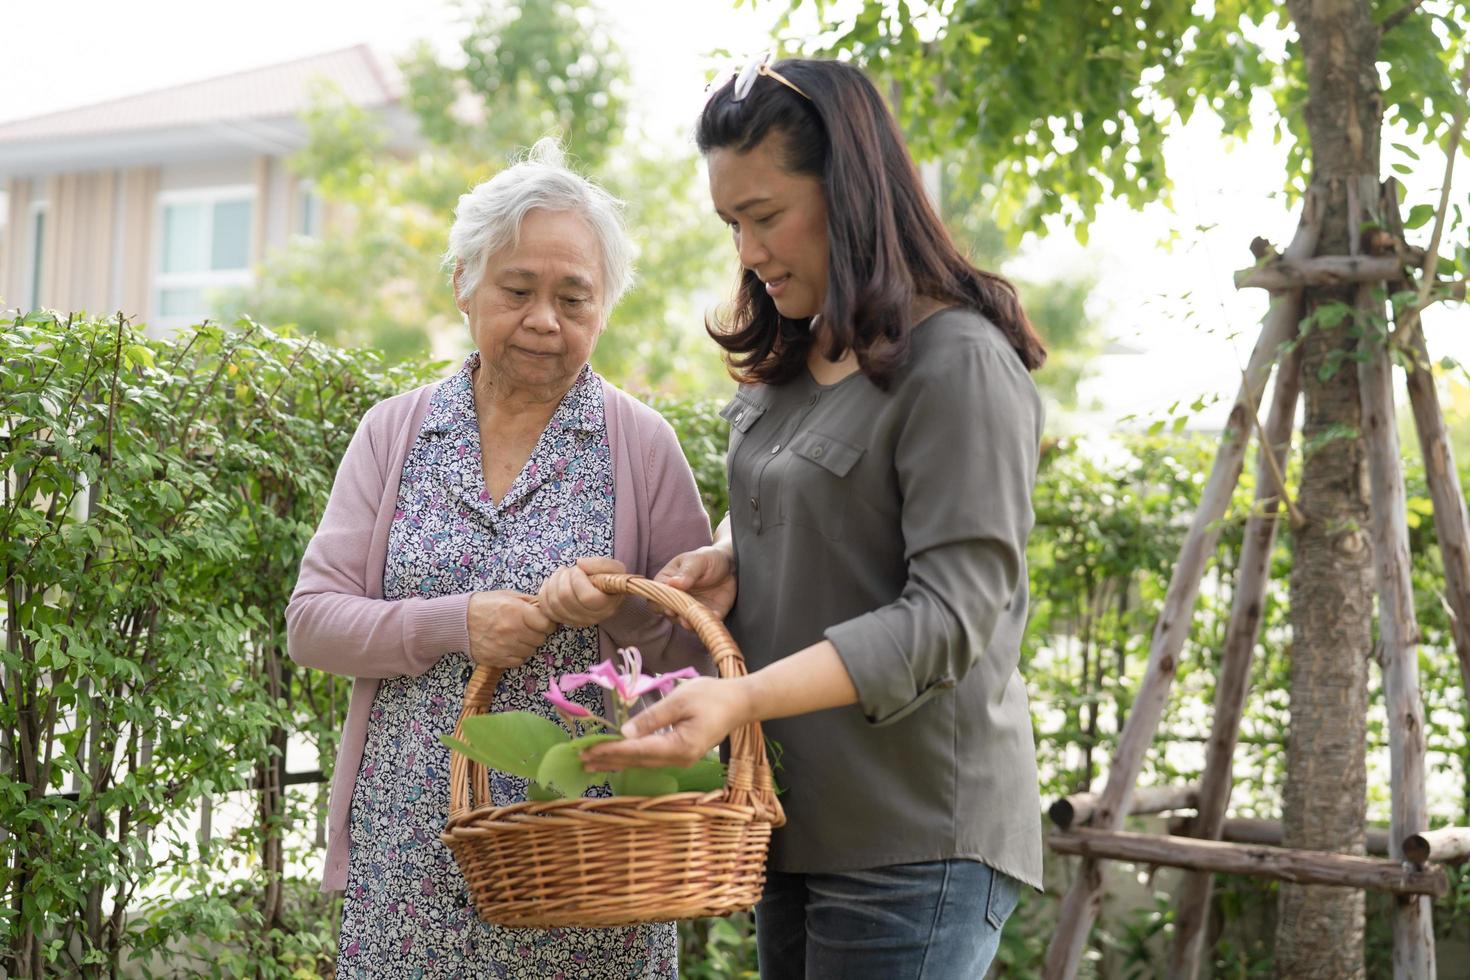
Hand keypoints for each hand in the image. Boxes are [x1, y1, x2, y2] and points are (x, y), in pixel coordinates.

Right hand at [466, 590, 554, 669]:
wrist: (459, 621)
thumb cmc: (486, 605)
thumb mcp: (508, 596)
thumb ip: (529, 601)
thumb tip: (547, 606)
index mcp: (517, 611)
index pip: (546, 624)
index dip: (547, 623)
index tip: (543, 622)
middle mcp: (512, 630)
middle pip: (540, 639)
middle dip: (538, 633)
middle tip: (529, 628)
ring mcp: (504, 647)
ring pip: (530, 651)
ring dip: (528, 644)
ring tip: (517, 636)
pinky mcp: (497, 659)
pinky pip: (519, 661)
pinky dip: (518, 655)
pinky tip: (510, 646)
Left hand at [538, 557, 626, 625]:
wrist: (605, 594)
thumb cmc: (610, 579)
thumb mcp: (614, 568)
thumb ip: (601, 564)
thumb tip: (580, 563)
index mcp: (607, 605)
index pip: (587, 597)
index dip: (578, 579)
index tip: (579, 570)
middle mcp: (591, 618)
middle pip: (565, 598)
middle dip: (563, 577)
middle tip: (570, 570)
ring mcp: (576, 622)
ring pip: (553, 603)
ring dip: (553, 582)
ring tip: (562, 574)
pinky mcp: (563, 621)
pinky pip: (546, 609)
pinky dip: (544, 592)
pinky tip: (551, 583)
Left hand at [580, 677, 751, 770]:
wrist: (740, 703)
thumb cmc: (712, 696)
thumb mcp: (680, 700)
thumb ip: (652, 718)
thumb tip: (625, 732)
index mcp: (678, 747)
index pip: (636, 750)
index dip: (610, 750)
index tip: (587, 750)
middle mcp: (678, 759)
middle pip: (637, 761)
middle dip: (608, 759)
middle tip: (580, 759)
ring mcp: (681, 759)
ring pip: (642, 762)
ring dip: (617, 761)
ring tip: (592, 762)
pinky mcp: (682, 754)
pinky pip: (651, 759)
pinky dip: (631, 757)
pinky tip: (619, 758)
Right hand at [654, 545, 736, 624]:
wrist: (729, 565)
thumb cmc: (707, 559)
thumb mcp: (697, 560)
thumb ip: (686, 572)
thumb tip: (672, 583)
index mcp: (667, 583)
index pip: (656, 596)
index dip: (660, 603)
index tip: (669, 607)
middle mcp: (676, 599)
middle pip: (669, 612)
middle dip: (676, 617)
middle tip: (683, 618)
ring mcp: (690, 609)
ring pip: (686, 622)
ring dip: (691, 623)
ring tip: (696, 620)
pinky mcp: (706, 615)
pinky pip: (706, 622)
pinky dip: (710, 622)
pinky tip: (716, 616)